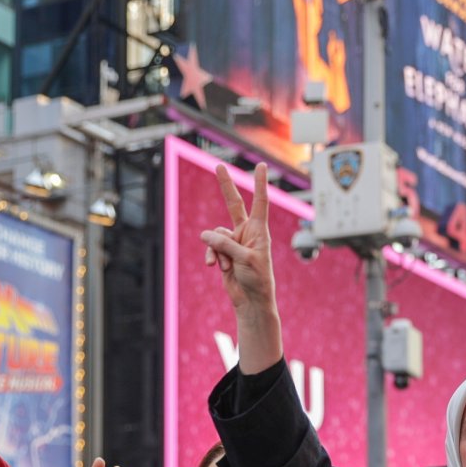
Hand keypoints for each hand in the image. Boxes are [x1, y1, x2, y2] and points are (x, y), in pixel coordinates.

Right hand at [200, 163, 275, 316]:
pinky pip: (211, 248)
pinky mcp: (224, 253)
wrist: (251, 300)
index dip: (260, 183)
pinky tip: (215, 267)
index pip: (260, 202)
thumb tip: (205, 235)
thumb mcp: (243, 259)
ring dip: (218, 251)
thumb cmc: (257, 280)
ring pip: (216, 236)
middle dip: (225, 186)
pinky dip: (212, 256)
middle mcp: (247, 232)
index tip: (261, 166)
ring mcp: (234, 242)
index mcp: (259, 231)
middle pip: (233, 205)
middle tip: (218, 165)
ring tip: (226, 265)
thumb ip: (225, 244)